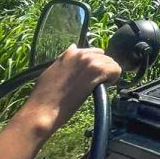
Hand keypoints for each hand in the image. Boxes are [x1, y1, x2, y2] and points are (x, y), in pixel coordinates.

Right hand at [0, 46, 120, 158]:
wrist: (43, 110)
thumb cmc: (45, 97)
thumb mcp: (52, 72)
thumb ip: (64, 61)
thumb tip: (72, 48)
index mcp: (68, 53)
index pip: (92, 52)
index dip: (94, 66)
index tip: (90, 78)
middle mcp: (80, 53)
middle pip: (104, 57)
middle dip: (102, 70)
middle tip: (94, 84)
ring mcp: (89, 60)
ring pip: (111, 63)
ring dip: (108, 75)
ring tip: (97, 87)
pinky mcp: (97, 70)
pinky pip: (116, 70)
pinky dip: (113, 79)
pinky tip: (102, 88)